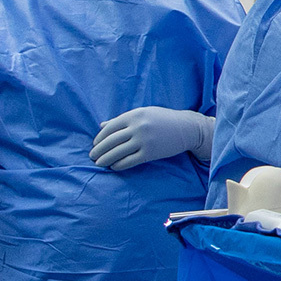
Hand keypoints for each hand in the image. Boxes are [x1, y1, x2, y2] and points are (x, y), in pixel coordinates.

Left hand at [91, 107, 213, 170]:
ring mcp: (144, 140)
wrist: (188, 128)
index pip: (109, 128)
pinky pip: (129, 161)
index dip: (99, 138)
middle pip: (110, 141)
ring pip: (117, 152)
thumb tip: (102, 126)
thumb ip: (123, 119)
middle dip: (98, 150)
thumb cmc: (164, 119)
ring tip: (99, 163)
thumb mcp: (144, 114)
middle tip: (92, 157)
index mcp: (135, 115)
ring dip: (105, 159)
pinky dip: (118, 165)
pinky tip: (114, 166)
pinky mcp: (150, 153)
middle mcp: (138, 127)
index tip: (95, 145)